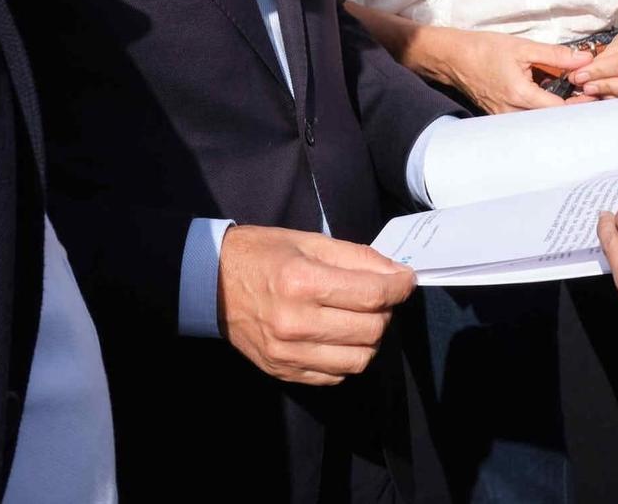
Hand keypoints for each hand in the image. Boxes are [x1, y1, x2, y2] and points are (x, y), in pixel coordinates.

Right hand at [216, 225, 415, 385]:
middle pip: (371, 329)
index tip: (407, 280)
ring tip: (357, 318)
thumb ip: (356, 258)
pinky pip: (336, 376)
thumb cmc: (262, 254)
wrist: (210, 283)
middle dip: (386, 311)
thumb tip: (398, 275)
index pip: (372, 294)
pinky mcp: (284, 371)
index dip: (400, 286)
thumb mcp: (309, 241)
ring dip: (369, 338)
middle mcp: (296, 322)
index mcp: (302, 282)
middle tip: (377, 296)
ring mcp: (288, 353)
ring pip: (359, 359)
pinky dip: (346, 357)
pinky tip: (336, 337)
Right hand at [426, 27, 593, 113]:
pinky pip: (528, 120)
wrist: (453, 58)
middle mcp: (512, 113)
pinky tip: (552, 101)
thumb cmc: (484, 49)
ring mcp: (505, 118)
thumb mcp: (522, 47)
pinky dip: (543, 113)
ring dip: (558, 113)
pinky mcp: (501, 117)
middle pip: (552, 121)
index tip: (594, 94)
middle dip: (573, 111)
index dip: (581, 104)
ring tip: (574, 99)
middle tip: (589, 97)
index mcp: (520, 95)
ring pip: (540, 123)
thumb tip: (585, 59)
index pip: (560, 110)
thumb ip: (556, 55)